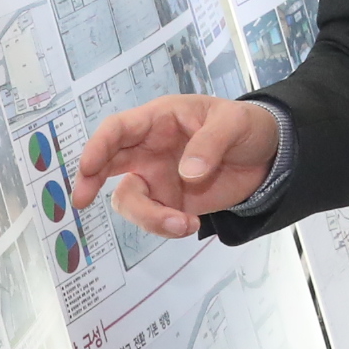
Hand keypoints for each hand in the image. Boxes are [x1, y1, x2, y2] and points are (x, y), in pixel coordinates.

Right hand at [72, 96, 280, 237]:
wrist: (267, 156)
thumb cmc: (245, 126)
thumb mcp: (234, 123)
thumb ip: (211, 143)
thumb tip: (188, 173)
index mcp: (158, 120)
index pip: (118, 129)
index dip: (99, 146)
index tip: (88, 168)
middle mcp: (149, 149)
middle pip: (107, 163)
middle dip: (90, 181)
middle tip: (82, 202)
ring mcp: (156, 178)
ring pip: (130, 200)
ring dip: (149, 217)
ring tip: (185, 225)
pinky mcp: (169, 202)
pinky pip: (154, 219)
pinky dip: (167, 228)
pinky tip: (192, 225)